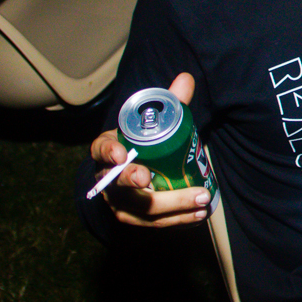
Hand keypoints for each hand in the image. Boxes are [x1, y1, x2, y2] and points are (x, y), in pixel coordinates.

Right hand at [89, 72, 210, 227]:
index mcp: (108, 149)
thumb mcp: (151, 122)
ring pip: (141, 209)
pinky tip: (198, 214)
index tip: (121, 155)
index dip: (108, 152)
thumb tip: (186, 78)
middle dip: (140, 185)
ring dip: (172, 206)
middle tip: (158, 179)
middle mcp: (108, 178)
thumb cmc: (143, 142)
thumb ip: (169, 102)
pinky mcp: (134, 218)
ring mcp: (120, 202)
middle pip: (120, 186)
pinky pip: (154, 223)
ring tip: (200, 199)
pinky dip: (177, 220)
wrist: (133, 169)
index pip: (100, 149)